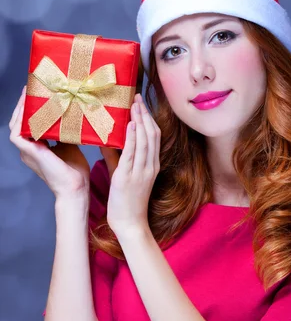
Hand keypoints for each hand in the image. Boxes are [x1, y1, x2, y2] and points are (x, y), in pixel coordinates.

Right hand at [9, 86, 90, 198]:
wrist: (75, 187)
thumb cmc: (75, 171)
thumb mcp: (70, 144)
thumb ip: (66, 131)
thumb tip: (72, 114)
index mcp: (38, 147)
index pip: (29, 124)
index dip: (30, 109)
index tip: (37, 94)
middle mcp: (29, 149)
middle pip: (20, 122)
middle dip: (23, 104)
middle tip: (30, 88)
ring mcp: (27, 151)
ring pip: (16, 125)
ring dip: (20, 108)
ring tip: (27, 93)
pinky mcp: (28, 152)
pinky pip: (17, 133)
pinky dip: (20, 120)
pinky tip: (27, 108)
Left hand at [105, 93, 160, 236]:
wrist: (130, 223)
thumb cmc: (126, 201)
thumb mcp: (122, 174)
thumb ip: (117, 157)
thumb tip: (107, 140)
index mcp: (151, 165)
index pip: (153, 137)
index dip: (148, 118)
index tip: (140, 104)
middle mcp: (150, 166)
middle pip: (151, 134)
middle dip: (144, 114)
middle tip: (136, 97)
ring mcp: (141, 171)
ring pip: (145, 140)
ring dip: (140, 120)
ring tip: (134, 105)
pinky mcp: (129, 177)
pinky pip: (133, 153)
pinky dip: (133, 137)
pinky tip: (131, 125)